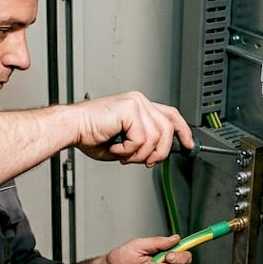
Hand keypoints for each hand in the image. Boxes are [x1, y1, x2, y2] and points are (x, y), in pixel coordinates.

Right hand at [74, 91, 194, 167]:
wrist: (73, 128)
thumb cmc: (90, 134)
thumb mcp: (124, 142)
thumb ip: (143, 144)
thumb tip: (157, 155)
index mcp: (138, 105)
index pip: (170, 114)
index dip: (183, 131)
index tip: (189, 145)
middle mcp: (139, 101)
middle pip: (168, 128)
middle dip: (161, 151)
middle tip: (147, 162)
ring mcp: (136, 103)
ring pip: (156, 137)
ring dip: (139, 154)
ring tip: (123, 154)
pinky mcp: (130, 110)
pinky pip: (141, 139)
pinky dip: (128, 150)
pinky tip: (116, 147)